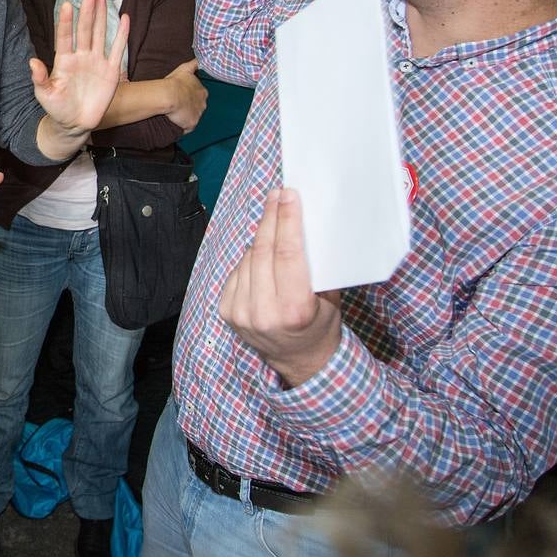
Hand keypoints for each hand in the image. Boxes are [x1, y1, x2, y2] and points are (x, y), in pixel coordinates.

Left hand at [32, 0, 128, 139]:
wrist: (75, 123)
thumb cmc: (57, 108)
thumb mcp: (45, 95)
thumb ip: (39, 79)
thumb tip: (32, 62)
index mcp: (63, 61)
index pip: (64, 37)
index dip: (65, 22)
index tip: (66, 5)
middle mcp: (80, 56)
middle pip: (84, 29)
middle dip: (87, 11)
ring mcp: (96, 61)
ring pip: (99, 33)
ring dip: (101, 16)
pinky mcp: (110, 70)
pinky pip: (117, 49)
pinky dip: (122, 34)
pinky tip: (125, 18)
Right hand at [164, 59, 207, 131]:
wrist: (169, 95)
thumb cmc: (175, 82)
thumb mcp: (185, 68)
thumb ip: (193, 64)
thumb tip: (200, 58)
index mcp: (202, 91)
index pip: (199, 96)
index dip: (190, 96)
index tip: (182, 96)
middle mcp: (203, 103)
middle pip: (198, 107)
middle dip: (189, 107)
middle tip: (178, 106)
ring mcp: (198, 114)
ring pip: (193, 117)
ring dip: (186, 116)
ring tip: (175, 114)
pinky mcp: (192, 123)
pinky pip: (188, 127)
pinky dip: (182, 126)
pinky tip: (175, 122)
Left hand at [219, 188, 341, 387]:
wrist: (299, 360)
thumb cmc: (320, 324)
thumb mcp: (329, 297)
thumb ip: (316, 266)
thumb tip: (302, 221)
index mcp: (294, 310)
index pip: (287, 254)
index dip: (287, 220)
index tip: (289, 196)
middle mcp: (263, 313)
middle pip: (264, 251)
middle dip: (271, 218)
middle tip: (278, 195)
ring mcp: (241, 314)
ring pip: (249, 258)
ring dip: (262, 236)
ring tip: (274, 220)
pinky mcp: (227, 312)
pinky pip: (238, 270)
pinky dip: (251, 257)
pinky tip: (262, 251)